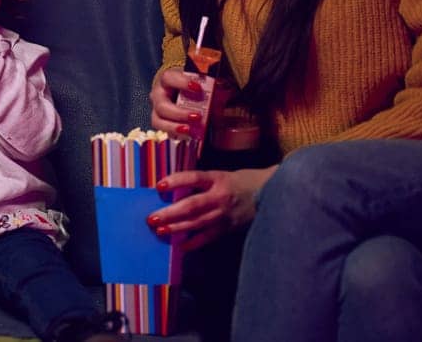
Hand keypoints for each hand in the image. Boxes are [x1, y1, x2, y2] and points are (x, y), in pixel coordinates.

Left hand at [148, 165, 275, 250]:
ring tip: (160, 231)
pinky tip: (180, 246)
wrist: (270, 193)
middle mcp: (221, 197)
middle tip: (151, 218)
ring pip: (198, 223)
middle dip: (171, 213)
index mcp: (218, 179)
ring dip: (177, 228)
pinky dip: (194, 243)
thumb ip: (201, 182)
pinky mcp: (229, 228)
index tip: (159, 185)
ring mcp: (225, 215)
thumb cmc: (240, 181)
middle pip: (192, 205)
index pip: (194, 178)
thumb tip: (172, 188)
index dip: (176, 181)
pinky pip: (209, 237)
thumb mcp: (221, 175)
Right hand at [150, 67, 208, 136]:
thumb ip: (210, 84)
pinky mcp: (163, 124)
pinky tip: (191, 136)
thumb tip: (223, 88)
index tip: (198, 88)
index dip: (181, 83)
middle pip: (162, 106)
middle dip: (179, 113)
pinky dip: (178, 135)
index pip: (169, 78)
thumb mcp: (201, 82)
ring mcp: (158, 112)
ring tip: (190, 131)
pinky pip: (166, 132)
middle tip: (197, 116)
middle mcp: (159, 96)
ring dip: (174, 127)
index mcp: (167, 80)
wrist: (183, 94)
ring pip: (159, 121)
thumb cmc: (192, 86)